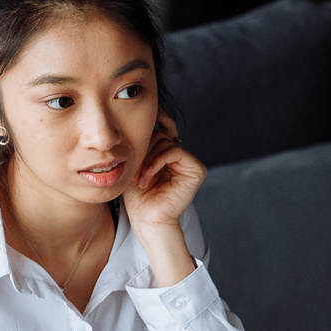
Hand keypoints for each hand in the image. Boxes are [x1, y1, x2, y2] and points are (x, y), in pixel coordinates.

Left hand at [122, 111, 202, 286]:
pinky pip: (175, 151)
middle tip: (134, 170)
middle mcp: (181, 158)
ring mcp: (190, 164)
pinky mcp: (196, 170)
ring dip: (148, 158)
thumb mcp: (134, 163)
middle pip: (161, 134)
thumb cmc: (137, 196)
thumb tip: (142, 115)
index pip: (165, 129)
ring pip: (167, 141)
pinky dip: (158, 160)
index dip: (160, 118)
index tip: (150, 110)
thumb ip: (142, 143)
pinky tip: (148, 175)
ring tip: (140, 178)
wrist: (147, 219)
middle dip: (145, 148)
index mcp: (168, 155)